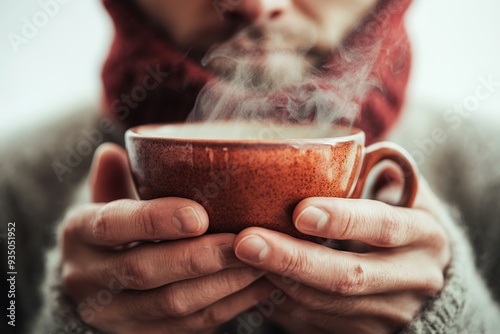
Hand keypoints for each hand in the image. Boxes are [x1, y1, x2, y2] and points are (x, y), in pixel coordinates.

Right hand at [60, 144, 266, 333]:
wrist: (99, 282)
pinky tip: (257, 286)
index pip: (112, 224)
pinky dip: (228, 305)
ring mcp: (114, 313)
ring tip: (261, 262)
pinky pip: (191, 326)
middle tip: (244, 241)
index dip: (155, 219)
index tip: (199, 215)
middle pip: (144, 270)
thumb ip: (114, 179)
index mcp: (79, 234)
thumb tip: (113, 152)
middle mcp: (87, 277)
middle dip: (199, 257)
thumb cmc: (115, 229)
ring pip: (172, 304)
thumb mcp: (107, 199)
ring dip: (222, 283)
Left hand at [233, 177, 450, 333]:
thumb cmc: (405, 220)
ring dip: (279, 281)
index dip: (343, 220)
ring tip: (239, 258)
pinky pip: (316, 321)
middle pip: (349, 276)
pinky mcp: (366, 332)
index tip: (300, 212)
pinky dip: (282, 301)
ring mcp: (390, 313)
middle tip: (246, 242)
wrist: (426, 276)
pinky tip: (255, 280)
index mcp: (425, 235)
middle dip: (293, 260)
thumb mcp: (406, 193)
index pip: (384, 227)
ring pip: (326, 304)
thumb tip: (336, 150)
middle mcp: (413, 279)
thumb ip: (378, 171)